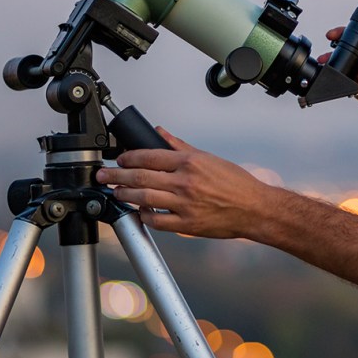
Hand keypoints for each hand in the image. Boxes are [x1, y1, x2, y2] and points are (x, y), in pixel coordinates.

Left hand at [97, 128, 270, 238]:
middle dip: (117, 174)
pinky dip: (145, 216)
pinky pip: (157, 221)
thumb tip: (161, 133)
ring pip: (144, 198)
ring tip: (115, 192)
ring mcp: (185, 204)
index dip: (129, 156)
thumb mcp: (209, 158)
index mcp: (190, 163)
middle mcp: (185, 182)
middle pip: (141, 176)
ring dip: (125, 194)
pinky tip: (140, 211)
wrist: (254, 208)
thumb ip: (181, 146)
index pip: (150, 156)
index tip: (120, 158)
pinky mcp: (187, 224)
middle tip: (103, 174)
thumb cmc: (236, 184)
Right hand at [324, 27, 357, 124]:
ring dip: (336, 62)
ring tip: (330, 63)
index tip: (341, 33)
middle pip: (352, 45)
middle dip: (340, 44)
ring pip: (346, 62)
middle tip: (332, 47)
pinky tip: (339, 79)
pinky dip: (340, 80)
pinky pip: (346, 80)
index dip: (353, 30)